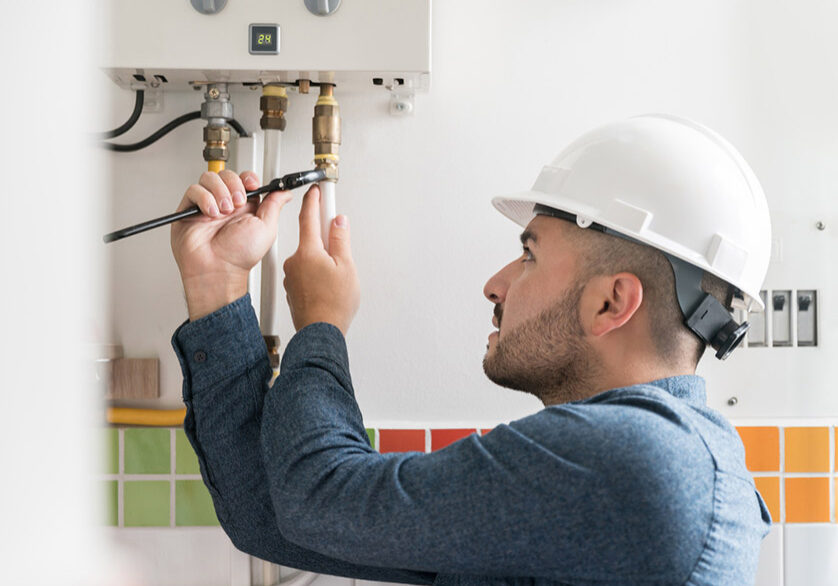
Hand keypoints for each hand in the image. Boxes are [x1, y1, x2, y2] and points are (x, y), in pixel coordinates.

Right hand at [171, 170, 293, 320]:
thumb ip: (274, 205)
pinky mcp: (190, 210)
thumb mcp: (267, 228)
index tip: (252, 185)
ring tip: (224, 210)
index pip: (244, 179)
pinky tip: (211, 213)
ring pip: (209, 178)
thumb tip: (285, 191)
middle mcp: (226, 204)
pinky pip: (194, 190)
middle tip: (237, 202)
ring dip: (219, 191)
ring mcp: (207, 205)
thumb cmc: (241, 256)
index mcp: (245, 207)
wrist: (219, 270)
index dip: (247, 177)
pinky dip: (204, 198)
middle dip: (234, 185)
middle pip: (227, 174)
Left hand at [283, 185, 359, 336]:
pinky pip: (305, 273)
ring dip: (322, 261)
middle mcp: (295, 261)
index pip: (308, 217)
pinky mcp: (292, 288)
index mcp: (308, 251)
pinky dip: (316, 274)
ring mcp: (291, 276)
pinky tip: (327, 287)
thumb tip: (338, 222)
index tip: (316, 190)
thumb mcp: (346, 267)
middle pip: (311, 240)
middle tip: (341, 253)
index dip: (313, 200)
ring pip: (309, 259)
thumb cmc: (334, 304)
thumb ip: (341, 240)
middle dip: (326, 242)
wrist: (320, 332)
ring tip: (337, 279)